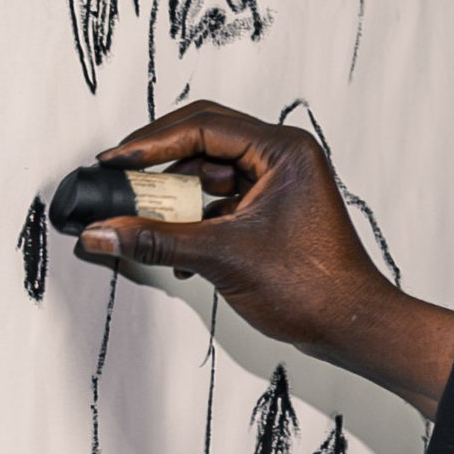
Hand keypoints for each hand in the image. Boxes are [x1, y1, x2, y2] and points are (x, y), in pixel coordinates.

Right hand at [70, 104, 453, 416]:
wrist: (350, 326)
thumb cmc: (313, 287)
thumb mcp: (222, 257)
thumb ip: (156, 240)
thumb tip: (104, 232)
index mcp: (284, 150)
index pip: (204, 126)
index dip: (151, 142)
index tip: (115, 161)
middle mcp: (283, 158)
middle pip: (204, 140)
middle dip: (159, 162)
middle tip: (119, 175)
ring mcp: (279, 184)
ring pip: (209, 173)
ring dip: (175, 197)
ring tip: (140, 219)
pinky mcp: (271, 211)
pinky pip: (220, 201)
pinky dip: (193, 220)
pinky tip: (174, 252)